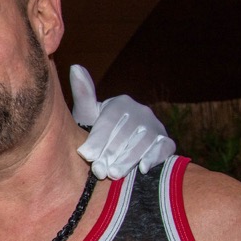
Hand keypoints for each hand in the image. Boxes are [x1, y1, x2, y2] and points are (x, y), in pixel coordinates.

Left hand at [70, 64, 175, 178]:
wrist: (115, 150)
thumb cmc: (95, 130)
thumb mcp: (87, 115)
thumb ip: (83, 94)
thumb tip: (75, 66)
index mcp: (120, 103)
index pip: (109, 121)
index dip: (97, 139)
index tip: (86, 155)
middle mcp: (141, 112)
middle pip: (126, 133)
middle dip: (111, 153)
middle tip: (99, 170)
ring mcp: (155, 127)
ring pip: (143, 142)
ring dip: (129, 159)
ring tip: (114, 173)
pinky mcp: (166, 141)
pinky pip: (164, 148)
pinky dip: (154, 157)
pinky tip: (143, 168)